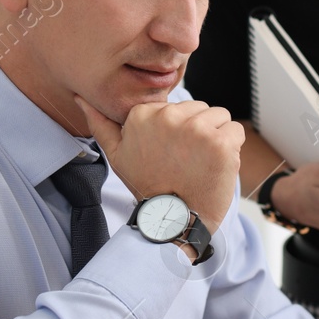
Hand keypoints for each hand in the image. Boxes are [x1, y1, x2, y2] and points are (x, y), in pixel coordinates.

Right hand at [76, 96, 243, 228]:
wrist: (174, 220)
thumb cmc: (149, 186)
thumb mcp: (117, 154)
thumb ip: (100, 123)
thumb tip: (82, 98)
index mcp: (143, 114)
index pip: (178, 107)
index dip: (179, 131)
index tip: (170, 153)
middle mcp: (169, 116)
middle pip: (200, 109)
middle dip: (198, 133)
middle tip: (185, 161)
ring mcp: (197, 128)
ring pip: (220, 117)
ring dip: (217, 138)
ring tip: (200, 164)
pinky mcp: (221, 141)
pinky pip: (236, 130)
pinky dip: (232, 148)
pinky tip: (215, 166)